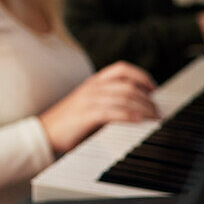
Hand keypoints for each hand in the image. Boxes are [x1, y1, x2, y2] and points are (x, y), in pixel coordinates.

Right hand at [39, 61, 157, 154]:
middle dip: (149, 99)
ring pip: (125, 98)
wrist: (44, 133)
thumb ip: (109, 101)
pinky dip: (130, 115)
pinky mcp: (86, 114)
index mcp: (93, 82)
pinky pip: (114, 111)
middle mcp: (92, 87)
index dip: (142, 76)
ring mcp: (88, 100)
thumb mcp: (89, 105)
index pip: (122, 69)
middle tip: (159, 112)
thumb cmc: (69, 123)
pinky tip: (139, 121)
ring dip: (145, 109)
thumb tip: (138, 106)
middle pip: (129, 85)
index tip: (154, 90)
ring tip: (155, 119)